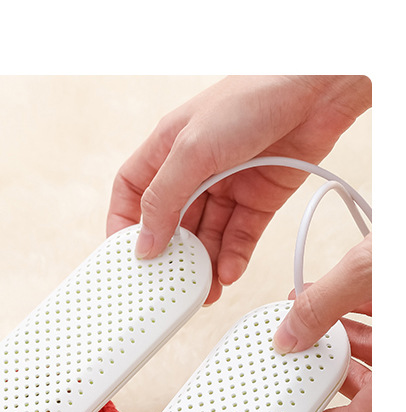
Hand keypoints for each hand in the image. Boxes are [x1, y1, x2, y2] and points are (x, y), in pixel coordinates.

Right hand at [108, 76, 370, 302]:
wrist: (318, 88)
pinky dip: (234, 256)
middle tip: (168, 286)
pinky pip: (240, 236)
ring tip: (204, 292)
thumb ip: (164, 199)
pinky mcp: (259, 197)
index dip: (124, 225)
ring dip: (203, 265)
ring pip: (206, 236)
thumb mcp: (192, 149)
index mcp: (167, 149)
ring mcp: (227, 185)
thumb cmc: (251, 97)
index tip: (125, 259)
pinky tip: (229, 272)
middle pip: (171, 223)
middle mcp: (194, 169)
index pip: (133, 193)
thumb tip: (144, 245)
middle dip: (170, 256)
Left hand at [272, 234, 370, 411]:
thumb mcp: (374, 270)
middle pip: (372, 380)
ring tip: (305, 311)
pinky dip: (358, 309)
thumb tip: (290, 334)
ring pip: (378, 347)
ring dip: (339, 332)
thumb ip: (326, 303)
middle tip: (296, 352)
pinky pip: (387, 320)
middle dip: (329, 363)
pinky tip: (332, 292)